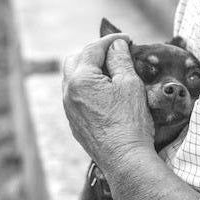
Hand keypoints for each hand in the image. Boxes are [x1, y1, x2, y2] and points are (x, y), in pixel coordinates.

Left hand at [62, 34, 154, 175]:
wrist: (125, 160)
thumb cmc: (130, 121)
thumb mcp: (130, 84)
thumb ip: (120, 60)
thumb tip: (116, 46)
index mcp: (80, 79)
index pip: (93, 49)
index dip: (111, 40)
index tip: (128, 39)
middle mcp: (68, 93)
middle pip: (75, 60)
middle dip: (94, 52)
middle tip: (115, 52)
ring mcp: (69, 110)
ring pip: (73, 79)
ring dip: (90, 70)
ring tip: (111, 70)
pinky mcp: (75, 123)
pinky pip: (76, 97)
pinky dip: (88, 87)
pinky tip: (106, 92)